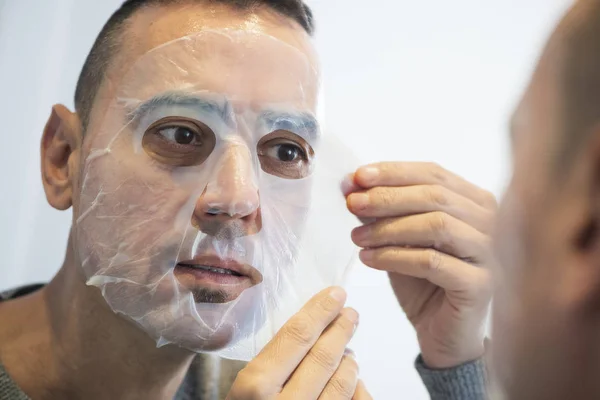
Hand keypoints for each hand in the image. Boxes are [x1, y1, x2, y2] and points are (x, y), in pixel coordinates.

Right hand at [227, 287, 371, 399]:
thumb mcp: (245, 389)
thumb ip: (271, 363)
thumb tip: (311, 328)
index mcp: (255, 387)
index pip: (296, 336)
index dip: (320, 310)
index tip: (335, 294)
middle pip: (324, 355)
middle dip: (341, 328)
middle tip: (350, 312)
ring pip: (343, 381)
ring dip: (350, 358)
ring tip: (349, 346)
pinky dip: (356, 388)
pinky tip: (353, 378)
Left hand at [346, 162, 494, 368]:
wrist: (443, 334)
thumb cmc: (424, 282)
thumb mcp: (399, 239)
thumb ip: (381, 210)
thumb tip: (350, 183)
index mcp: (475, 202)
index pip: (433, 173)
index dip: (393, 172)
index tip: (357, 177)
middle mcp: (491, 222)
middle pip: (435, 196)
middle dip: (387, 197)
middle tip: (352, 204)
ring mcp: (491, 253)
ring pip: (436, 225)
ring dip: (389, 228)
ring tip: (357, 237)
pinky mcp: (481, 284)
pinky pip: (433, 261)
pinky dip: (395, 257)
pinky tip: (369, 259)